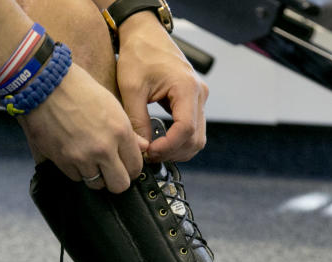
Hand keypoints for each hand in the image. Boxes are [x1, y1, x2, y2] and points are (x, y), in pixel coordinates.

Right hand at [18, 64, 148, 192]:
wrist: (44, 85)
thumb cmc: (78, 89)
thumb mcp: (110, 104)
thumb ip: (128, 132)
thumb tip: (142, 147)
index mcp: (120, 131)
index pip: (135, 167)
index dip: (132, 168)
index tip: (126, 165)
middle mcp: (103, 148)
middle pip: (119, 185)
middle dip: (116, 180)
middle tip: (111, 170)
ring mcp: (82, 157)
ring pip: (96, 184)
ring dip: (95, 175)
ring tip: (90, 159)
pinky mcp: (63, 161)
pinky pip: (76, 177)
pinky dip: (76, 170)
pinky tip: (74, 154)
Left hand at [115, 14, 208, 162]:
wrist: (145, 34)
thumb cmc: (139, 54)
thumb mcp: (132, 89)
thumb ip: (137, 121)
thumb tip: (142, 149)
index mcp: (186, 88)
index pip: (186, 130)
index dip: (168, 147)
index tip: (149, 153)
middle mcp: (198, 93)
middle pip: (196, 139)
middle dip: (173, 153)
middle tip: (150, 156)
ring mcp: (199, 97)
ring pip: (197, 138)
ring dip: (178, 150)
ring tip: (154, 151)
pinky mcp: (193, 100)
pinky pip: (193, 129)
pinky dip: (179, 141)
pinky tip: (161, 142)